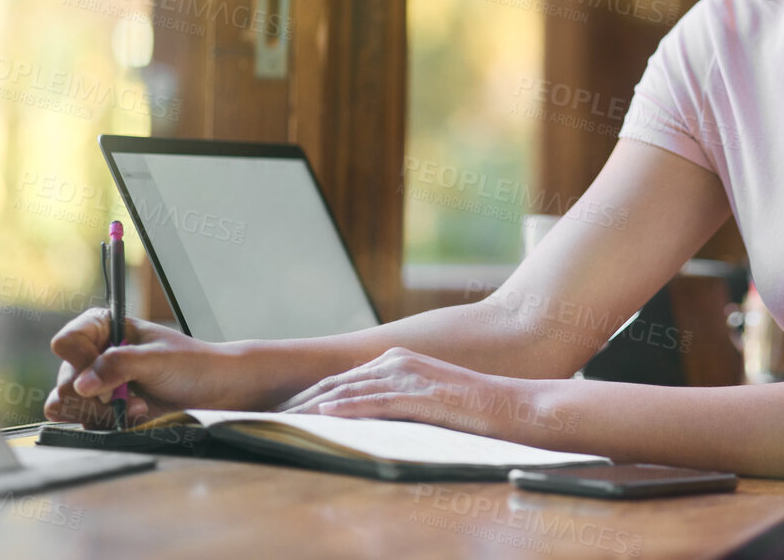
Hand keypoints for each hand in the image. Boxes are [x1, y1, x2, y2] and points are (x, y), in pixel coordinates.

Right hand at [42, 308, 259, 426]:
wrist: (216, 392)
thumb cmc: (193, 365)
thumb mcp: (157, 358)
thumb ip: (118, 365)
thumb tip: (82, 384)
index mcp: (104, 329)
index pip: (66, 343)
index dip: (80, 360)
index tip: (104, 370)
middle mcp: (94, 357)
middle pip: (64, 381)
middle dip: (96, 396)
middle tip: (124, 395)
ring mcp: (98, 387)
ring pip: (70, 408)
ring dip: (104, 413)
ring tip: (138, 406)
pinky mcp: (105, 413)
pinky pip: (88, 425)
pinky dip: (112, 425)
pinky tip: (139, 416)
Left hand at [280, 347, 577, 444]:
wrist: (514, 406)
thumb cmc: (473, 410)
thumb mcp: (426, 402)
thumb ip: (395, 403)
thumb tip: (364, 421)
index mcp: (397, 361)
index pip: (341, 382)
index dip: (308, 398)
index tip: (280, 414)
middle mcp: (398, 361)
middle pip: (338, 384)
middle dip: (302, 402)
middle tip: (269, 418)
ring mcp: (410, 375)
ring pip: (351, 391)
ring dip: (315, 406)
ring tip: (284, 418)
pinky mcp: (422, 394)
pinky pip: (377, 401)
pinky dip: (348, 408)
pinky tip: (325, 415)